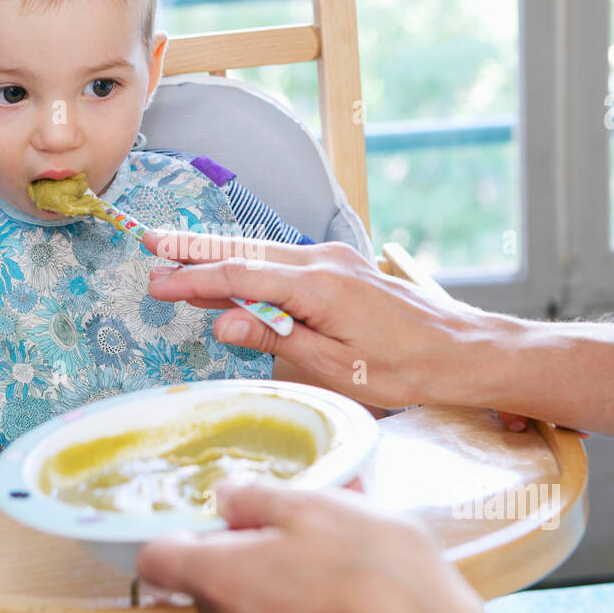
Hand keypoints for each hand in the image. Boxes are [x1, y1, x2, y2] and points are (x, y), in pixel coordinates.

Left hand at [137, 479, 530, 612]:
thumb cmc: (371, 566)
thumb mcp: (310, 504)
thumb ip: (253, 497)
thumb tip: (226, 497)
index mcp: (222, 578)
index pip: (156, 561)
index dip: (174, 533)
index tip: (206, 515)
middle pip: (206, 581)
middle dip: (236, 547)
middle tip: (286, 517)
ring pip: (248, 600)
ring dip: (275, 570)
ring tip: (326, 540)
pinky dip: (300, 597)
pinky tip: (343, 574)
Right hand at [142, 230, 518, 410]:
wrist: (463, 351)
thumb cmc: (405, 368)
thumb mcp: (335, 366)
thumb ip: (276, 338)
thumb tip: (223, 320)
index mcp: (318, 285)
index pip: (239, 277)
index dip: (193, 280)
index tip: (155, 281)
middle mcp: (323, 261)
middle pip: (246, 252)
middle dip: (195, 251)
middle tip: (150, 245)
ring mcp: (335, 260)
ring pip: (264, 253)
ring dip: (220, 254)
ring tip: (177, 254)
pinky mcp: (343, 269)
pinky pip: (285, 261)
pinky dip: (251, 264)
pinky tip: (233, 273)